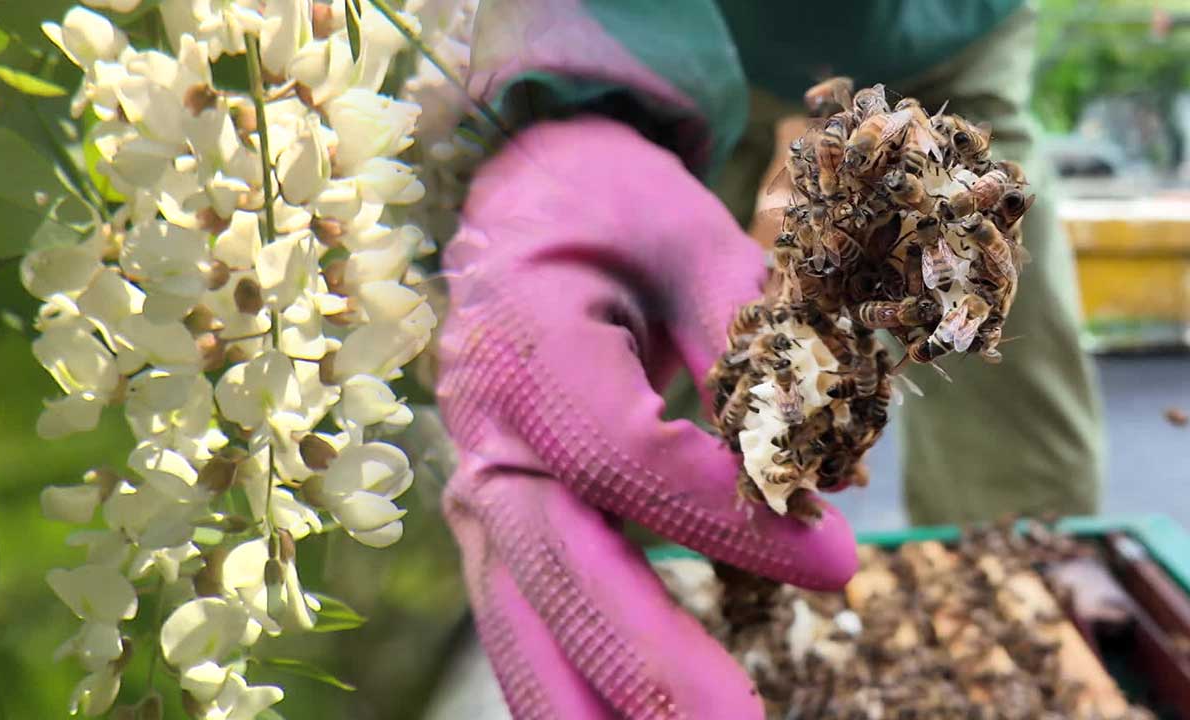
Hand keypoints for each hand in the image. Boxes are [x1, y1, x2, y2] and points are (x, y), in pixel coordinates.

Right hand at [437, 117, 857, 718]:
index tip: (838, 560)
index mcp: (526, 345)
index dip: (723, 515)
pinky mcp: (504, 523)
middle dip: (644, 657)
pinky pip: (525, 616)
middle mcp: (487, 432)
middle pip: (556, 560)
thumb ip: (748, 329)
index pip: (620, 451)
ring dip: (584, 704)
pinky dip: (563, 688)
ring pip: (518, 616)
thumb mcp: (687, 232)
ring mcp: (484, 488)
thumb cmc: (612, 212)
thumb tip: (818, 456)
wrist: (526, 205)